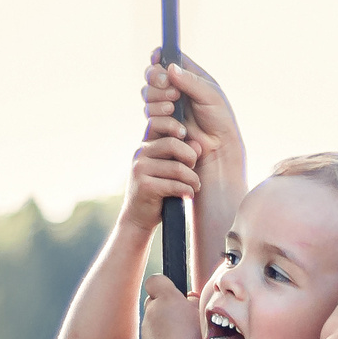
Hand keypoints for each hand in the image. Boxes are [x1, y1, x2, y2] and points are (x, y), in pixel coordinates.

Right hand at [117, 118, 201, 235]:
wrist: (139, 217)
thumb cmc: (159, 189)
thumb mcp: (171, 168)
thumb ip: (183, 154)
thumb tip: (197, 145)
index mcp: (147, 144)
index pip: (157, 122)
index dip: (172, 123)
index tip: (184, 134)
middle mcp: (141, 153)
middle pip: (173, 144)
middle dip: (190, 157)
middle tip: (193, 168)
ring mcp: (140, 169)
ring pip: (177, 167)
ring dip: (192, 179)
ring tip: (195, 186)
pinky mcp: (145, 186)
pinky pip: (174, 184)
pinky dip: (186, 191)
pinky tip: (188, 195)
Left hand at [140, 274, 203, 338]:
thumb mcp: (203, 314)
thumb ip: (192, 302)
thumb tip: (187, 298)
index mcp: (166, 298)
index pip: (155, 281)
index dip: (163, 287)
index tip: (173, 296)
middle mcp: (152, 312)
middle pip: (153, 303)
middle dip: (165, 308)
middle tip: (182, 319)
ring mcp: (147, 331)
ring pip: (153, 322)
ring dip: (164, 326)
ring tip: (182, 338)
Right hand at [144, 51, 242, 191]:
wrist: (218, 150)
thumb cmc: (220, 121)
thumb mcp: (210, 96)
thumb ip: (191, 81)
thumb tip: (171, 68)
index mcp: (188, 77)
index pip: (167, 60)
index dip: (158, 58)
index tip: (156, 59)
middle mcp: (174, 89)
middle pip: (152, 77)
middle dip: (157, 81)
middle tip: (172, 92)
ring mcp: (166, 106)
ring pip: (148, 95)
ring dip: (157, 99)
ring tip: (173, 107)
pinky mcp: (160, 123)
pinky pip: (150, 114)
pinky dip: (158, 114)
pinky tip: (173, 119)